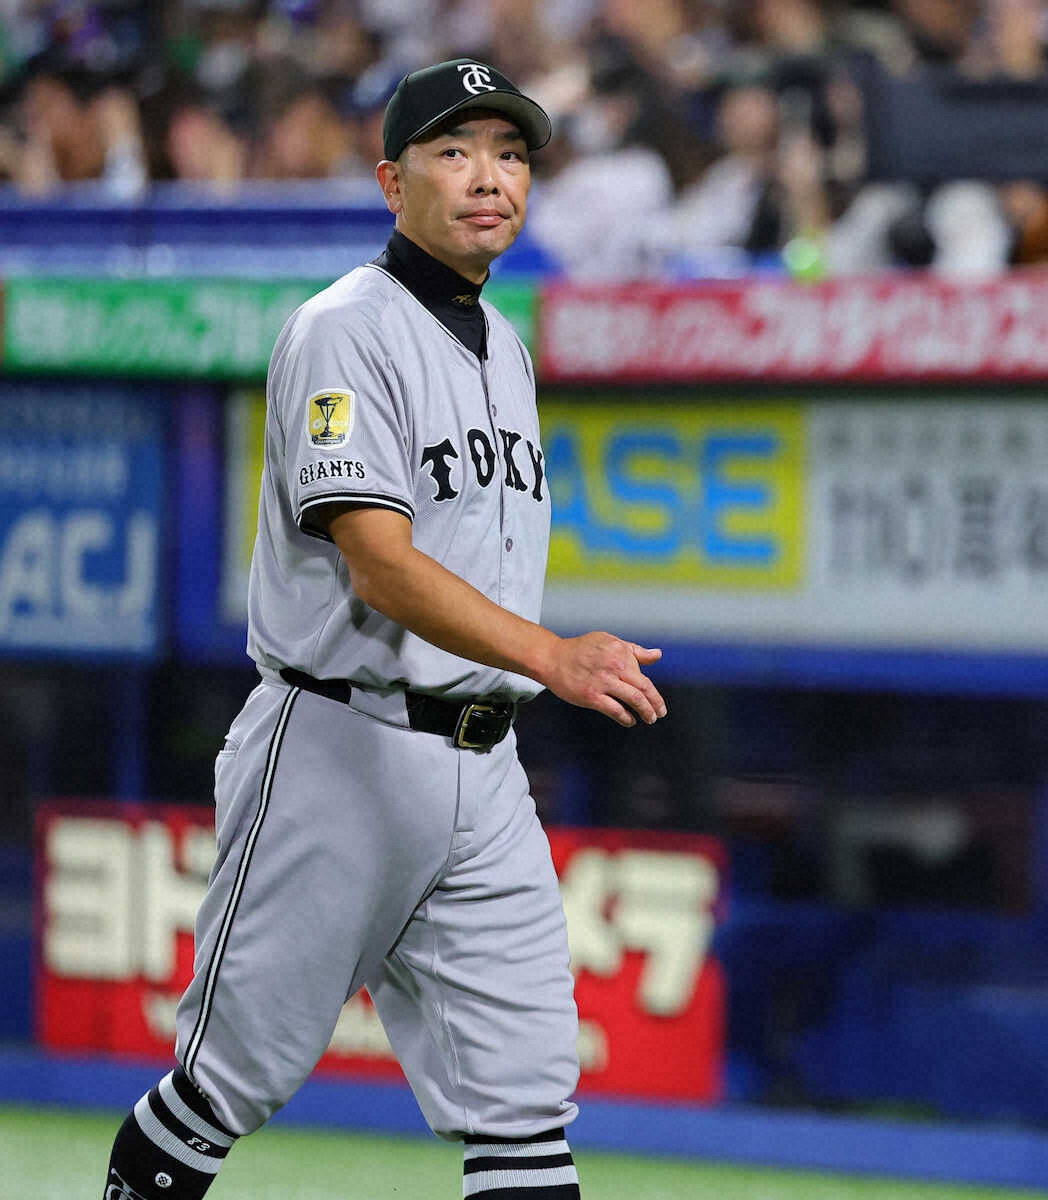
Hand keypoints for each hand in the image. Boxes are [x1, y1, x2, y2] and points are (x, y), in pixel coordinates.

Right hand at [541, 632, 666, 727]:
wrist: (552, 657)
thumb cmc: (580, 649)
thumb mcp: (609, 641)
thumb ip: (634, 650)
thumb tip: (657, 654)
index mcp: (620, 653)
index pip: (644, 677)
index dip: (654, 694)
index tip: (658, 703)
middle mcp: (614, 667)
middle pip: (643, 689)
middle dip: (655, 705)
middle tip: (658, 714)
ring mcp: (603, 682)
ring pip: (633, 700)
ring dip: (644, 712)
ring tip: (648, 719)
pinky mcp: (591, 696)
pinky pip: (614, 710)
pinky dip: (625, 718)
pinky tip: (629, 721)